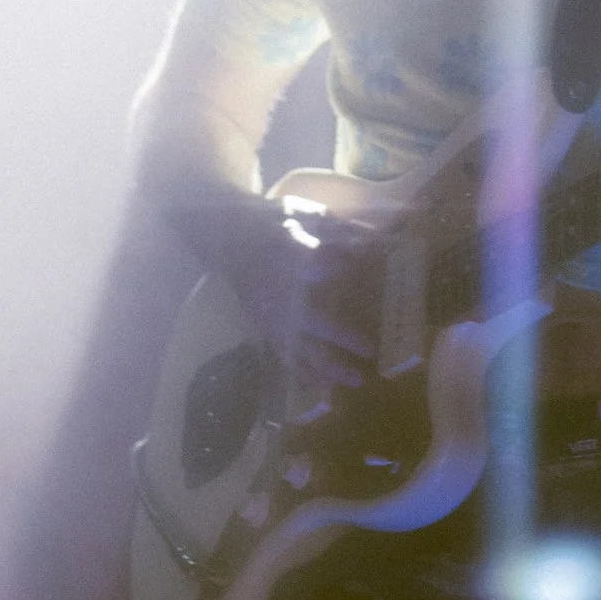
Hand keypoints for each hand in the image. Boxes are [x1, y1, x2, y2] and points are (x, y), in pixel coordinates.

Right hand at [168, 184, 371, 398]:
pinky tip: (324, 387)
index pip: (309, 261)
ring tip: (355, 379)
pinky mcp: (262, 325)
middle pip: (307, 317)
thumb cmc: (269, 221)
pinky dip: (303, 371)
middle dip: (339, 336)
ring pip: (297, 344)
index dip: (332, 266)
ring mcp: (267, 312)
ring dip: (325, 364)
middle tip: (369, 350)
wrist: (225, 236)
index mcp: (282, 253)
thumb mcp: (302, 212)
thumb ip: (336, 228)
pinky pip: (284, 353)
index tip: (357, 269)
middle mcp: (275, 289)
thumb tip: (374, 240)